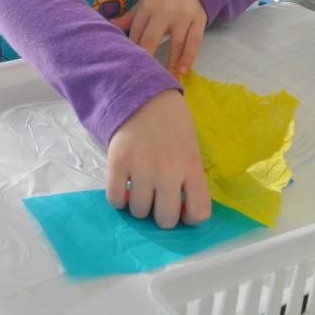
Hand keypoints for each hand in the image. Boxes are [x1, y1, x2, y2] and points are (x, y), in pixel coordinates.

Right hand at [106, 89, 210, 227]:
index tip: (181, 207)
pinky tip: (123, 187)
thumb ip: (189, 176)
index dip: (189, 217)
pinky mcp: (118, 163)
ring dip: (138, 205)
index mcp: (191, 166)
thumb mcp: (191, 147)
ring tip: (138, 189)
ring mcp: (141, 168)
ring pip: (139, 212)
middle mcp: (168, 173)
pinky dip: (118, 199)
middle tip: (156, 200)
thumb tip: (181, 207)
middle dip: (161, 214)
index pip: (199, 213)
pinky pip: (115, 199)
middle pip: (165, 220)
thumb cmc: (171, 122)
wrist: (144, 94)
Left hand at [110, 0, 206, 74]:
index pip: (137, 32)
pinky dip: (189, 57)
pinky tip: (183, 70)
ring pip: (176, 42)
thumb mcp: (144, 1)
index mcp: (148, 6)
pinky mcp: (199, 20)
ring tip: (166, 79)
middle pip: (152, 38)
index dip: (132, 49)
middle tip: (140, 76)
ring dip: (170, 62)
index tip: (127, 65)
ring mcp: (184, 16)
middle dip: (146, 56)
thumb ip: (130, 17)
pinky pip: (194, 41)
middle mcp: (165, 11)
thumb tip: (108, 26)